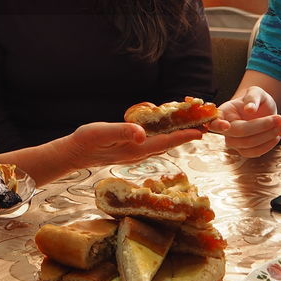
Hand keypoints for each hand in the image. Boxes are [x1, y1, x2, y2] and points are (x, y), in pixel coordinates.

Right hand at [66, 122, 203, 167]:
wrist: (74, 154)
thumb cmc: (87, 141)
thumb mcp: (103, 133)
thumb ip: (123, 132)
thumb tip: (142, 134)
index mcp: (136, 148)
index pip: (166, 141)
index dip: (184, 136)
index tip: (202, 131)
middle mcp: (139, 152)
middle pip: (169, 143)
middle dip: (187, 135)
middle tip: (205, 126)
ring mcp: (135, 152)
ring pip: (163, 143)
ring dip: (178, 135)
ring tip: (192, 126)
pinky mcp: (131, 149)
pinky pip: (154, 142)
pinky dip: (166, 135)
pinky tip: (167, 130)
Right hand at [206, 86, 280, 156]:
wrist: (263, 110)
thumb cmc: (256, 99)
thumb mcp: (256, 92)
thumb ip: (252, 97)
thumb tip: (249, 109)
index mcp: (224, 112)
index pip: (215, 121)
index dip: (218, 125)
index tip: (226, 125)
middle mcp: (226, 129)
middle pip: (239, 133)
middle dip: (261, 126)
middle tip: (280, 118)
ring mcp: (234, 142)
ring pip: (249, 145)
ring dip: (269, 136)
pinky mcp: (245, 150)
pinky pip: (255, 153)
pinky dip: (269, 144)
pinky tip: (278, 133)